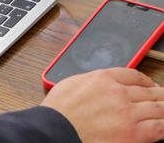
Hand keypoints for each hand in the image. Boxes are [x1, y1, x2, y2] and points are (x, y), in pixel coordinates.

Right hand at [42, 68, 163, 142]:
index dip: (146, 81)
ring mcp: (128, 112)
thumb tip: (98, 85)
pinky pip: (160, 127)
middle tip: (163, 98)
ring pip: (159, 107)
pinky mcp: (134, 132)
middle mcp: (119, 92)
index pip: (134, 75)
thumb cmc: (58, 111)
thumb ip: (91, 81)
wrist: (55, 129)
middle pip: (151, 90)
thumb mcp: (72, 83)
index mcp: (103, 78)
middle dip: (160, 95)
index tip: (150, 85)